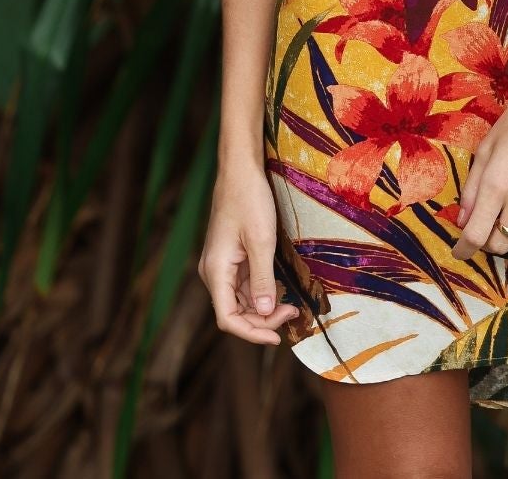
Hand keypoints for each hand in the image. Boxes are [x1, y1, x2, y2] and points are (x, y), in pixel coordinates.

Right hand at [198, 160, 300, 343]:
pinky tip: (280, 291)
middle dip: (262, 320)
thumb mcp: (261, 240)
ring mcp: (221, 265)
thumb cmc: (249, 200)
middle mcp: (214, 273)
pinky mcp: (230, 257)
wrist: (240, 170)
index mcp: (215, 272)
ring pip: (240, 299)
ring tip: (291, 305)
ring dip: (263, 307)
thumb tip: (264, 313)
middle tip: (293, 313)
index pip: (228, 318)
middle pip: (234, 312)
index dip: (252, 333)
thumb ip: (262, 279)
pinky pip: (244, 283)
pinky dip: (261, 291)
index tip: (278, 337)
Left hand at [451, 77, 507, 259]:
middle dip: (486, 242)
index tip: (460, 251)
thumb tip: (462, 220)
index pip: (475, 235)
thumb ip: (472, 187)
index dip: (463, 249)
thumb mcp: (486, 148)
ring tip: (507, 225)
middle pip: (499, 243)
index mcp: (496, 183)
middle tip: (485, 229)